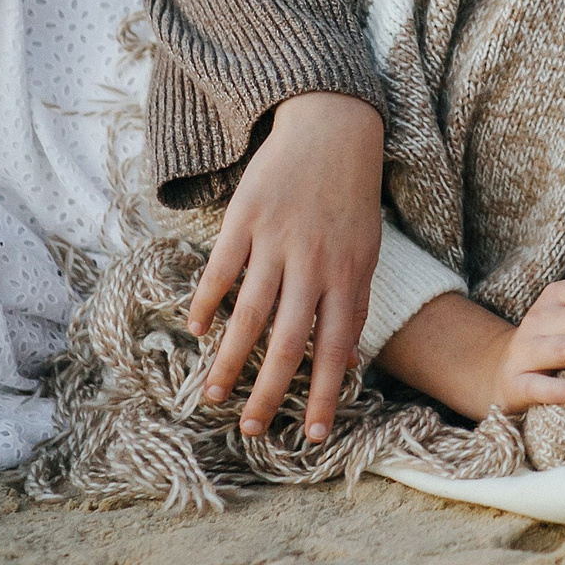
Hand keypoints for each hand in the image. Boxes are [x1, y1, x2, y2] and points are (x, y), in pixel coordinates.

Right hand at [187, 90, 384, 441]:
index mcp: (349, 275)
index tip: (312, 437)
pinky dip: (207, 302)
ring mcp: (277, 240)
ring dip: (231, 359)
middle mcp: (314, 263)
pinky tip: (198, 330)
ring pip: (250, 313)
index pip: (336, 349)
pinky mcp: (245, 218)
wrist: (333, 127)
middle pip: (289, 341)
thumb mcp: (367, 251)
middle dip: (269, 392)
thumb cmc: (351, 198)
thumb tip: (348, 362)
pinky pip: (222, 269)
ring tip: (213, 394)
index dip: (324, 395)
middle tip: (251, 430)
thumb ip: (355, 304)